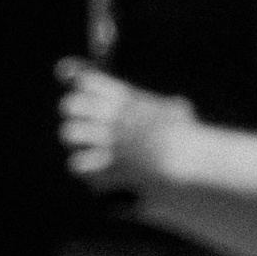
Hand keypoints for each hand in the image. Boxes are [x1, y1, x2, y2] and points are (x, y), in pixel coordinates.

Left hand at [58, 59, 191, 190]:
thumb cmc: (188, 138)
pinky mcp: (102, 165)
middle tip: (85, 127)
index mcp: (124, 97)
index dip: (85, 88)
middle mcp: (109, 115)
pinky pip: (78, 165)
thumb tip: (172, 103)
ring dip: (79, 142)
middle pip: (69, 106)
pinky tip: (100, 174)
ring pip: (69, 134)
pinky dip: (88, 170)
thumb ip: (164, 106)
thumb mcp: (177, 112)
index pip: (86, 81)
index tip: (89, 96)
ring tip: (91, 153)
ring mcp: (104, 139)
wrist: (187, 164)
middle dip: (76, 116)